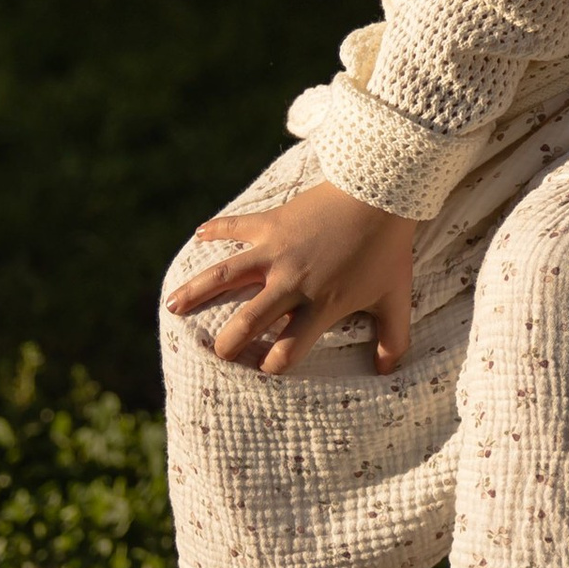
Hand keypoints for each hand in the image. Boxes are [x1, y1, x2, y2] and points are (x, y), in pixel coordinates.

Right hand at [166, 178, 416, 375]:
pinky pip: (236, 226)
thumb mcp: (396, 299)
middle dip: (229, 343)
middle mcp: (291, 282)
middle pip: (249, 321)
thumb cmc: (389, 250)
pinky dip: (215, 229)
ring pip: (226, 275)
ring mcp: (276, 251)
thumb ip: (393, 340)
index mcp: (320, 305)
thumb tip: (386, 373)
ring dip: (196, 291)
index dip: (274, 365)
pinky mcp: (271, 222)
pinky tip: (197, 235)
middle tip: (216, 353)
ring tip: (172, 307)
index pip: (287, 349)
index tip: (265, 370)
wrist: (379, 193)